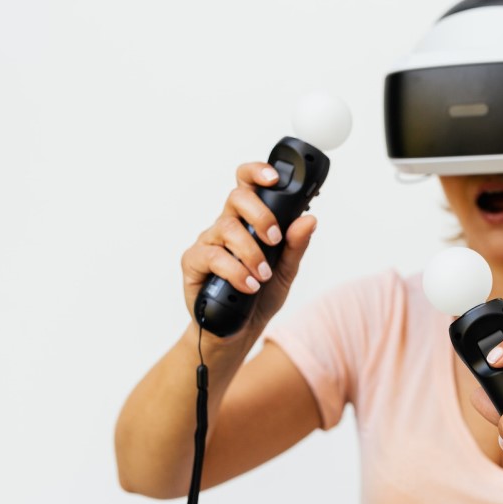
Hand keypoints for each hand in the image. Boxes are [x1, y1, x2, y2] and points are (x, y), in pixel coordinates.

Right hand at [180, 161, 317, 339]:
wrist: (238, 331)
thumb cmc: (260, 297)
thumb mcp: (286, 271)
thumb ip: (295, 245)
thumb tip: (309, 220)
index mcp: (247, 222)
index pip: (248, 185)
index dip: (257, 173)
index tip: (274, 178)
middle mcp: (225, 226)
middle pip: (236, 198)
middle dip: (260, 215)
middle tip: (274, 240)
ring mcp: (207, 242)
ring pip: (226, 228)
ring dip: (251, 252)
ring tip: (263, 275)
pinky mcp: (193, 263)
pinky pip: (212, 256)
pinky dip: (235, 271)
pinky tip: (248, 285)